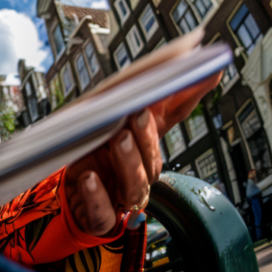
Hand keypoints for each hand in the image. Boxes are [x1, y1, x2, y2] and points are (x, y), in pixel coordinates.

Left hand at [64, 71, 222, 235]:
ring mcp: (120, 195)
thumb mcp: (101, 117)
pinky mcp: (100, 216)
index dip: (191, 94)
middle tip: (137, 114)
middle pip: (152, 156)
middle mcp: (140, 170)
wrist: (62, 196)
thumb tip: (160, 54)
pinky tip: (89, 178)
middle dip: (148, 135)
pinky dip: (97, 196)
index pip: (173, 116)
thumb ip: (129, 90)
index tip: (208, 69)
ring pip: (134, 185)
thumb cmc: (87, 151)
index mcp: (144, 141)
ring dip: (127, 161)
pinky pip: (103, 212)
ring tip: (117, 140)